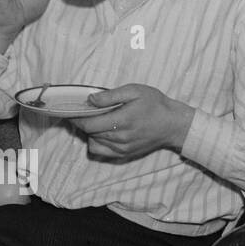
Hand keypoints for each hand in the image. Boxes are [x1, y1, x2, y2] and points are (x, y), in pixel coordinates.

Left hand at [73, 84, 194, 160]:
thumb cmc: (155, 104)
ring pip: (94, 142)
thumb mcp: (134, 91)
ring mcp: (123, 148)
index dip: (76, 117)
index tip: (71, 109)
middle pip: (89, 133)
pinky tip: (102, 132)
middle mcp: (121, 137)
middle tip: (81, 112)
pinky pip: (102, 151)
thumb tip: (90, 99)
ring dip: (90, 131)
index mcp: (122, 120)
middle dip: (81, 122)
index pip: (88, 124)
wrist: (173, 124)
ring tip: (96, 120)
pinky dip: (97, 142)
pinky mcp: (125, 154)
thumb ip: (110, 95)